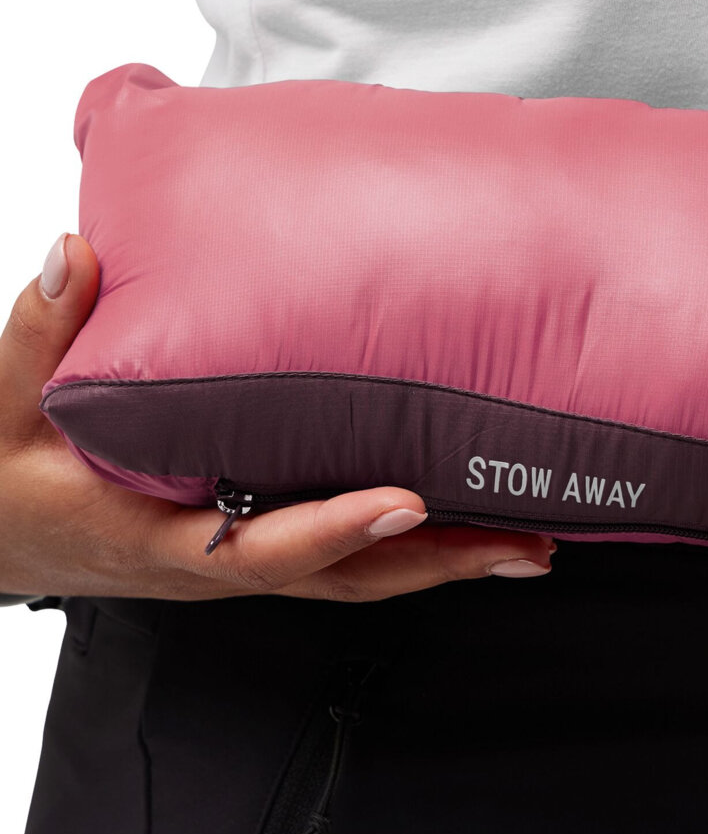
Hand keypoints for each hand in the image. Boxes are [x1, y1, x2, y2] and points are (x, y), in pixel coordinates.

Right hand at [0, 233, 554, 601]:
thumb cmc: (3, 479)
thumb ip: (39, 334)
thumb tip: (77, 254)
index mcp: (160, 539)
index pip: (263, 546)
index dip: (338, 529)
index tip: (409, 502)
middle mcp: (214, 561)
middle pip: (346, 579)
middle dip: (439, 565)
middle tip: (529, 544)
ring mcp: (240, 559)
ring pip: (356, 575)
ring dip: (442, 561)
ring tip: (528, 538)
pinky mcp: (249, 541)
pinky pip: (339, 554)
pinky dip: (405, 543)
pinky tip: (459, 515)